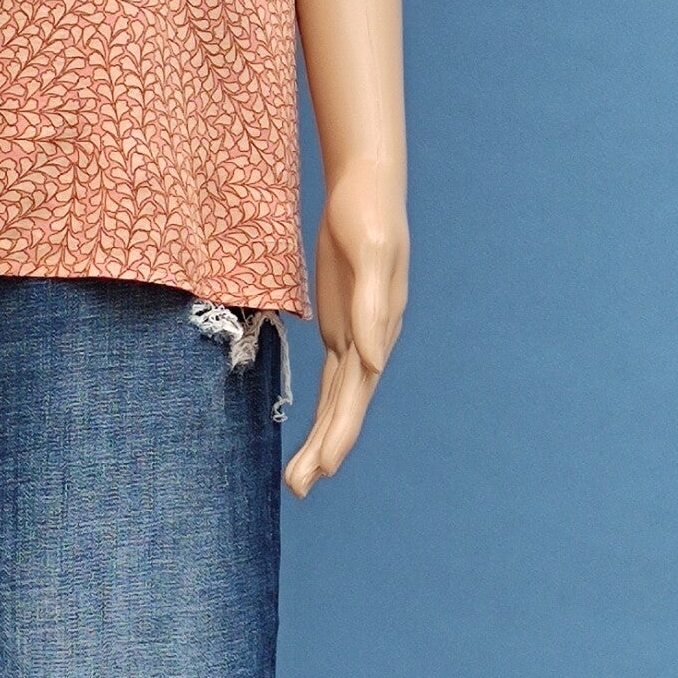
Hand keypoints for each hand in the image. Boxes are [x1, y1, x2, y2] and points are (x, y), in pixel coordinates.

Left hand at [285, 157, 406, 498]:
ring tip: (299, 480)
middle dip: (325, 449)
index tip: (324, 468)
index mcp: (380, 330)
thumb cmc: (369, 214)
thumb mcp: (371, 254)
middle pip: (345, 407)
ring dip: (321, 439)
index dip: (341, 432)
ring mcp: (355, 335)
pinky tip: (312, 435)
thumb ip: (374, 308)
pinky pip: (330, 379)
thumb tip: (372, 361)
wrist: (365, 187)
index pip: (357, 393)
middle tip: (298, 489)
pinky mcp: (339, 324)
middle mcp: (370, 341)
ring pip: (337, 400)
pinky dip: (322, 410)